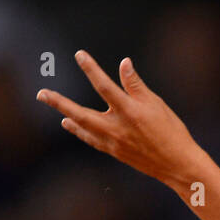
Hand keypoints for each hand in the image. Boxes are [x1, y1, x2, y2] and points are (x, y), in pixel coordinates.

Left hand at [36, 50, 205, 191]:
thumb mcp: (156, 104)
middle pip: (80, 113)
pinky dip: (79, 131)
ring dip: (66, 116)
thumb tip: (123, 63)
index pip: (104, 86)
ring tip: (55, 109)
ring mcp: (113, 142)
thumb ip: (135, 84)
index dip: (91, 69)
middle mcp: (117, 127)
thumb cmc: (171, 131)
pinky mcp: (114, 152)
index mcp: (130, 111)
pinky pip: (91, 140)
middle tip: (41, 94)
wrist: (177, 164)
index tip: (79, 55)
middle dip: (59, 103)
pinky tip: (71, 124)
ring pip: (82, 128)